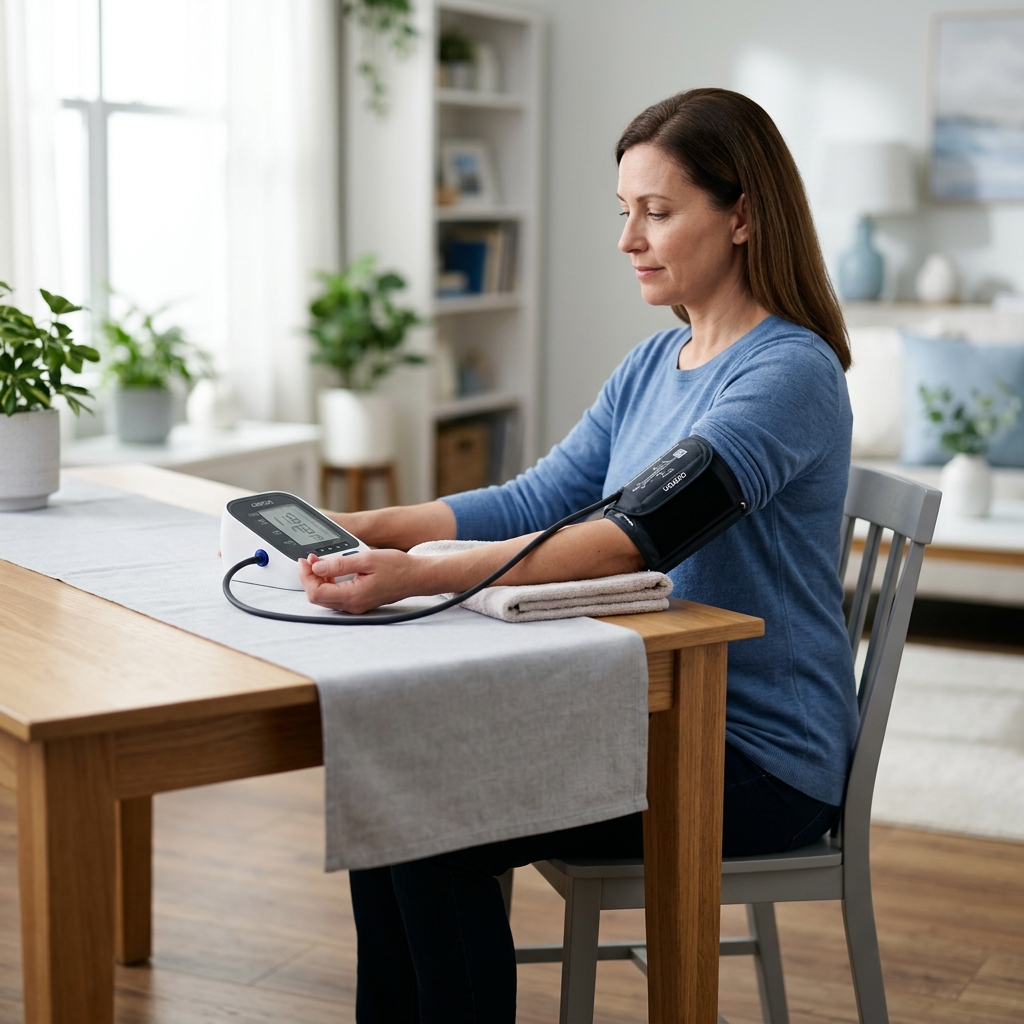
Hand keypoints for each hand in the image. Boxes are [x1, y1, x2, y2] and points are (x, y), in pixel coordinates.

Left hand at [298, 549, 428, 613]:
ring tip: (322, 562)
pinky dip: (330, 583)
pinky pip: (336, 596)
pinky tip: (333, 570)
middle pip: (317, 597)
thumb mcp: (366, 559)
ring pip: (326, 597)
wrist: (416, 576)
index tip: (306, 560)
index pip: (316, 592)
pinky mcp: (359, 602)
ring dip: (319, 579)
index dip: (306, 576)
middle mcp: (353, 605)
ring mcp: (356, 605)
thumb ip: (339, 564)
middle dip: (310, 577)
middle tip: (311, 559)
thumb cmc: (397, 567)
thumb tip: (316, 566)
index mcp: (353, 595)